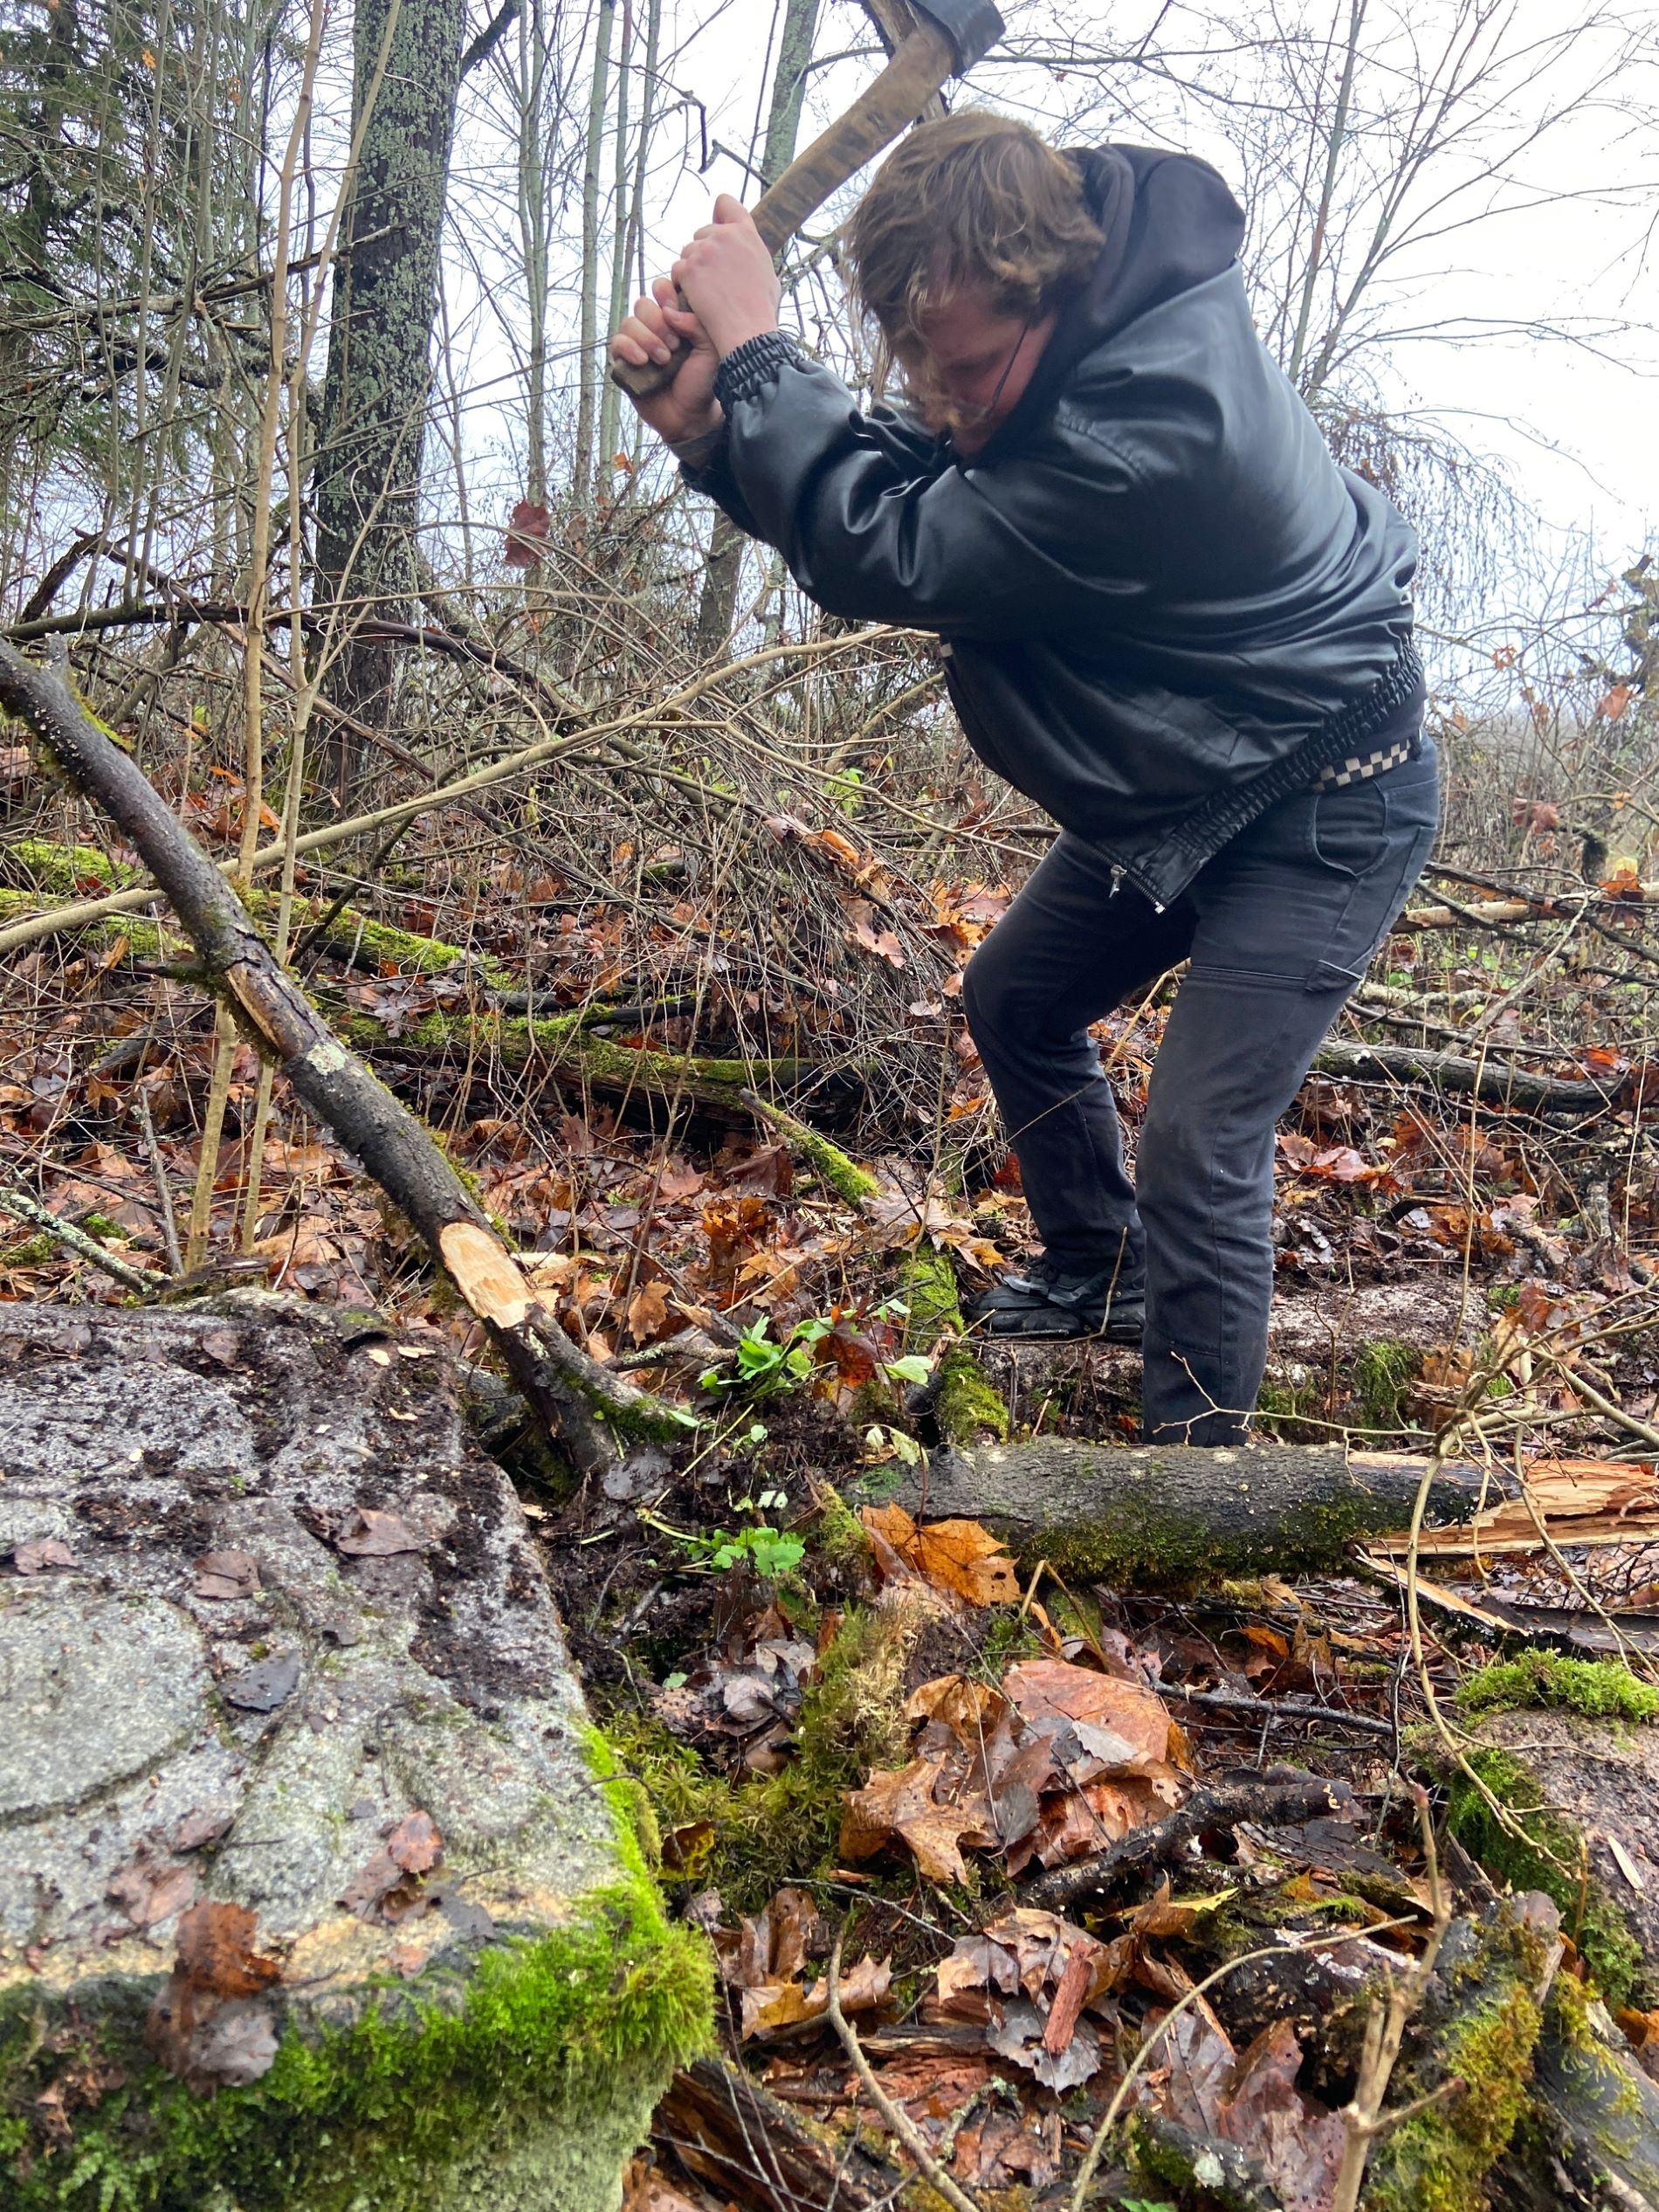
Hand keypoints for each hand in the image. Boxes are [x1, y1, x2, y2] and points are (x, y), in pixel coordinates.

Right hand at [609, 277, 721, 447]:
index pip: (662, 289)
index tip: (674, 307)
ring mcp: (638, 343)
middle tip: (675, 345)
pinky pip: (617, 343)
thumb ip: (697, 323)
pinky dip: (630, 348)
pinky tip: (643, 362)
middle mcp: (655, 327)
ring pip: (630, 322)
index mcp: (676, 318)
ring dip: (647, 339)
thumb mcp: (710, 350)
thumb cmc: (703, 382)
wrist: (690, 415)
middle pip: (644, 304)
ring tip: (664, 360)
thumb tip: (670, 311)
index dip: (666, 293)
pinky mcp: (625, 361)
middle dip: (658, 323)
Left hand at [672, 195, 781, 357]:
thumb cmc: (761, 309)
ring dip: (692, 269)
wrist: (747, 330)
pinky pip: (677, 270)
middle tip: (714, 279)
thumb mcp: (767, 272)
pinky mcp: (689, 268)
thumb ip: (751, 253)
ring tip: (707, 293)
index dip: (719, 214)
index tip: (717, 227)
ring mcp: (704, 251)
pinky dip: (683, 285)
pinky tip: (697, 299)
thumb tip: (746, 249)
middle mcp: (724, 235)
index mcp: (746, 232)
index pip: (725, 203)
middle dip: (703, 252)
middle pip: (701, 233)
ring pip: (687, 252)